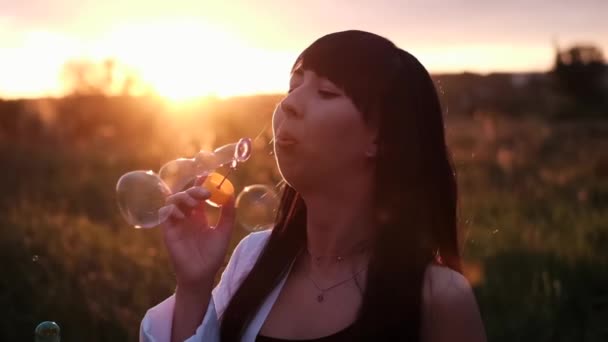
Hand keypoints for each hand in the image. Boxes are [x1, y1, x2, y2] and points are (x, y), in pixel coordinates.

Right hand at [159, 175, 235, 291]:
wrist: (202, 274)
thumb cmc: (213, 254)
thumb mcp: (224, 231)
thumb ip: (228, 213)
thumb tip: (231, 194)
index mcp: (199, 215)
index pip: (198, 194)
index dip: (200, 183)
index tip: (208, 175)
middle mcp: (186, 216)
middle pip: (185, 194)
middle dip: (194, 189)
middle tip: (206, 192)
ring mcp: (176, 223)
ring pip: (173, 200)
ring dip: (183, 197)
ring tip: (197, 203)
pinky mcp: (168, 231)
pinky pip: (164, 214)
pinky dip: (172, 209)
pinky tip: (182, 214)